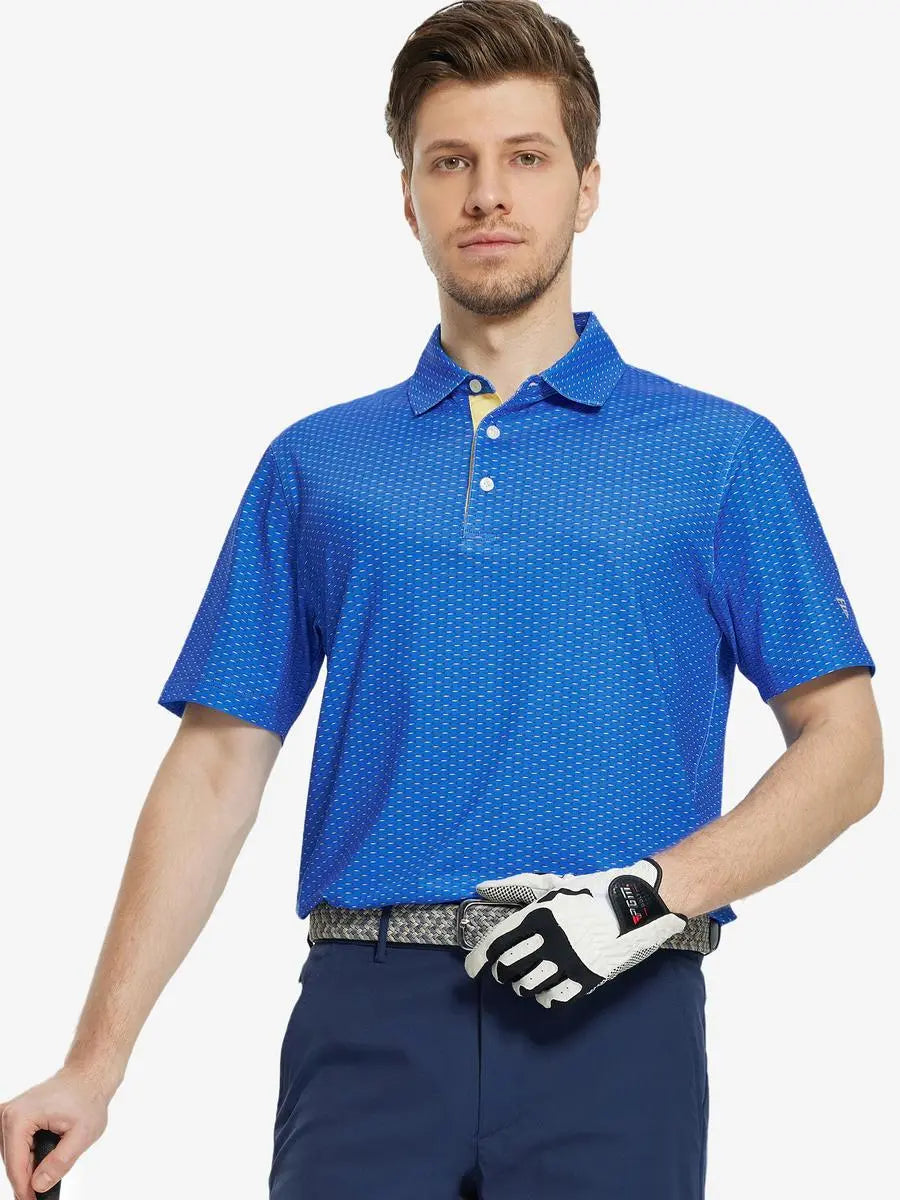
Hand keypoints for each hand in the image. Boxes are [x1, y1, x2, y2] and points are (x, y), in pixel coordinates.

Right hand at [1, 1065, 112, 1197]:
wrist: (87, 1076)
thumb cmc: (87, 1099)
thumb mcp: (83, 1134)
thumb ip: (60, 1162)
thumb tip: (38, 1185)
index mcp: (20, 1118)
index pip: (15, 1166)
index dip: (25, 1190)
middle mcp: (7, 1114)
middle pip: (12, 1162)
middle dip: (28, 1177)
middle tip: (45, 1189)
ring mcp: (8, 1114)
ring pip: (13, 1156)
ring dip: (30, 1165)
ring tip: (51, 1164)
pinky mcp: (13, 1116)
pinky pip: (15, 1146)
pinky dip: (29, 1155)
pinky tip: (44, 1155)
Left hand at [463, 857, 687, 1007]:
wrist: (633, 906)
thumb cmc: (588, 892)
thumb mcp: (550, 885)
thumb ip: (514, 887)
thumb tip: (482, 888)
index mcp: (538, 916)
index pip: (497, 944)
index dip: (478, 960)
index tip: (471, 969)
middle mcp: (550, 941)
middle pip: (509, 968)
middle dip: (501, 972)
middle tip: (504, 970)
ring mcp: (569, 962)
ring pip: (529, 986)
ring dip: (522, 985)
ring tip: (524, 979)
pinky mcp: (587, 978)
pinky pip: (555, 998)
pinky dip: (545, 997)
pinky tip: (546, 991)